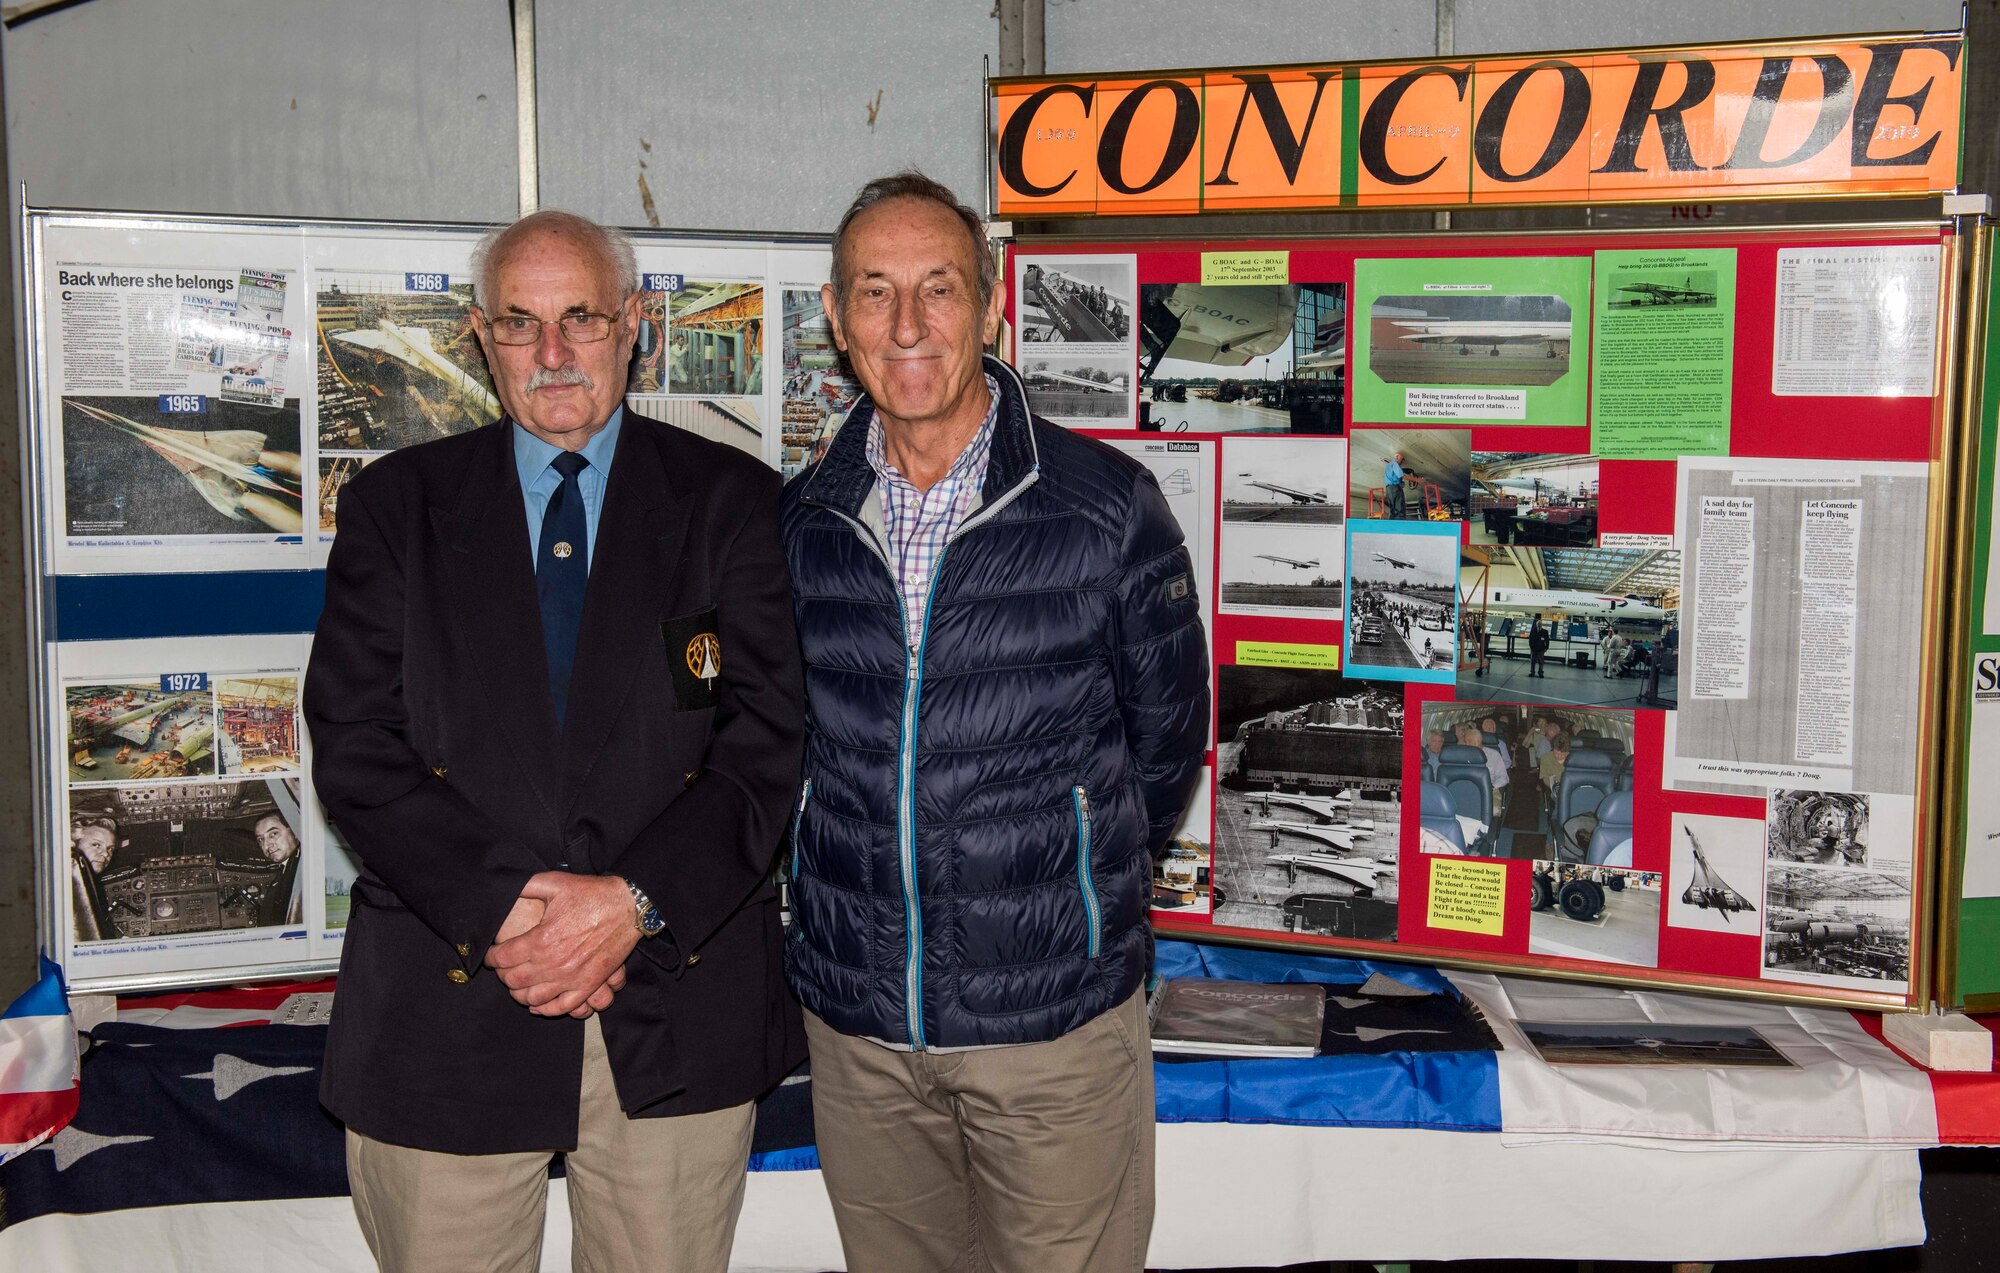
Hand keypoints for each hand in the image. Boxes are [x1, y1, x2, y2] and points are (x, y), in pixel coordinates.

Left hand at [485, 873, 642, 1016]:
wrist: (629, 905)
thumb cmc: (592, 893)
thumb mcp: (555, 882)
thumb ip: (526, 886)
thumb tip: (505, 887)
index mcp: (541, 939)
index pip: (502, 957)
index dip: (491, 956)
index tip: (491, 954)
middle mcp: (554, 963)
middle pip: (514, 980)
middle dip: (503, 975)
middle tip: (503, 968)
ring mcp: (572, 977)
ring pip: (533, 998)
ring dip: (520, 994)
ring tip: (518, 985)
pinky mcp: (589, 984)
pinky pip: (563, 1007)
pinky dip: (546, 1009)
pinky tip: (538, 1004)